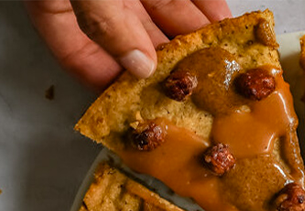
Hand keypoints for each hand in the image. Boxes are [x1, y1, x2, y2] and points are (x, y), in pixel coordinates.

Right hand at [24, 0, 230, 90]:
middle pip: (130, 38)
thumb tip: (137, 68)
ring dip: (193, 39)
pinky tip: (227, 25)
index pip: (77, 53)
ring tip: (221, 66)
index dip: (108, 83)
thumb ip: (102, 16)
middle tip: (196, 93)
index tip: (143, 106)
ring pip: (163, 13)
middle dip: (165, 65)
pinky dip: (205, 5)